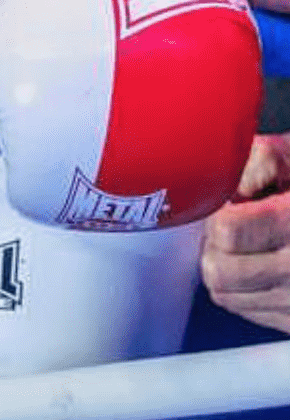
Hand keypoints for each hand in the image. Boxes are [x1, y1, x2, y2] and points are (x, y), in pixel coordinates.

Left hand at [201, 134, 289, 333]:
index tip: (229, 205)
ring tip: (247, 245)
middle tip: (231, 225)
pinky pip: (246, 311)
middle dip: (215, 243)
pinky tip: (260, 265)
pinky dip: (241, 289)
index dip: (218, 212)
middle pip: (219, 270)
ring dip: (225, 267)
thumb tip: (234, 190)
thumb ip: (260, 162)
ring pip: (226, 294)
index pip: (228, 232)